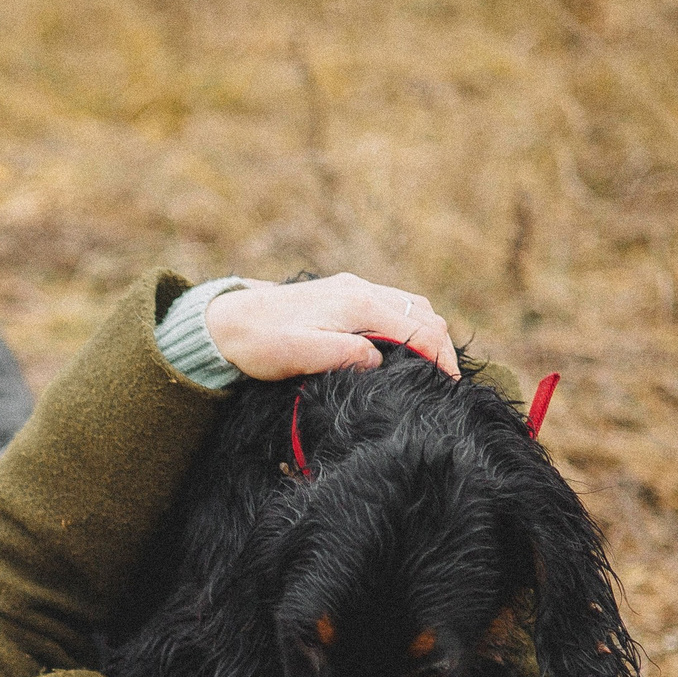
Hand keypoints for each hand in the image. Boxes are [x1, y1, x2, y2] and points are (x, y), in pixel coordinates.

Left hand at [204, 274, 460, 380]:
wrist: (227, 321)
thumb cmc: (260, 344)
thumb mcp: (299, 355)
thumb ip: (344, 355)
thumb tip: (379, 360)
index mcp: (357, 304)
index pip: (419, 327)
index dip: (440, 357)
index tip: (450, 387)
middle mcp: (362, 290)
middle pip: (423, 313)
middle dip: (442, 346)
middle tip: (448, 384)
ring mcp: (354, 289)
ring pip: (411, 306)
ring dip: (429, 335)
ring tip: (433, 370)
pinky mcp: (345, 295)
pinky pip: (393, 307)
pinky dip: (411, 327)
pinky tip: (406, 352)